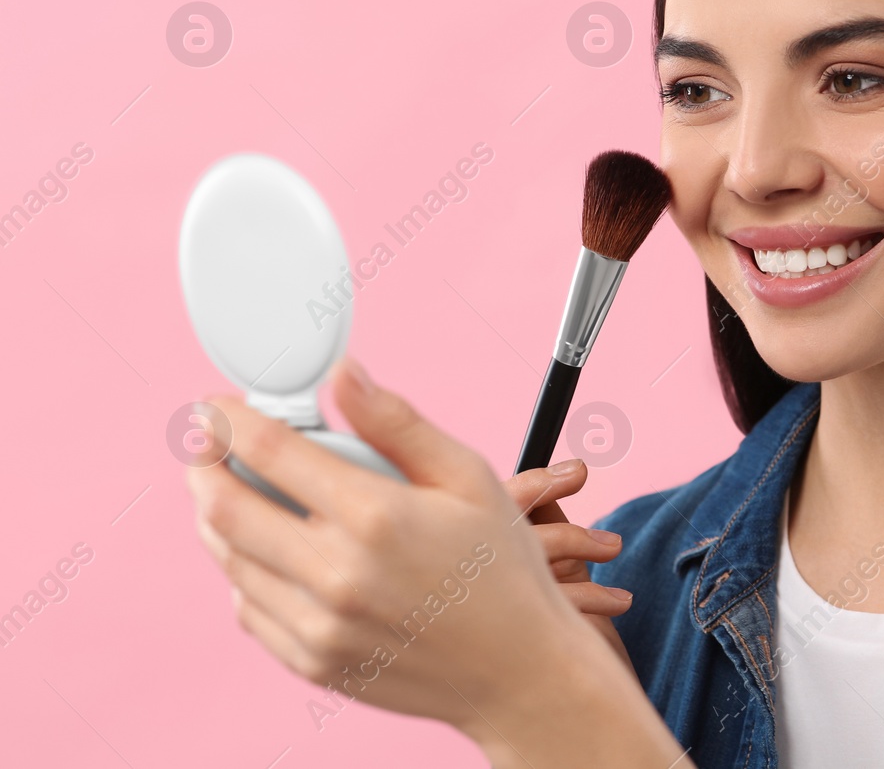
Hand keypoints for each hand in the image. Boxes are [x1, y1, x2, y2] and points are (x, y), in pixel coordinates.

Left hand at [185, 356, 686, 766]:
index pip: (269, 451)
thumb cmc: (502, 568)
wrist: (518, 669)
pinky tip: (273, 553)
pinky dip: (246, 571)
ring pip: (229, 559)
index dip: (230, 419)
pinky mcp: (312, 662)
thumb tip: (343, 374)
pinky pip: (249, 608)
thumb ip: (397, 422)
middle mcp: (337, 573)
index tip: (217, 406)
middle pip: (224, 506)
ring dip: (218, 516)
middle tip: (208, 447)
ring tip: (238, 493)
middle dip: (204, 465)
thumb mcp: (468, 476)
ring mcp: (318, 624)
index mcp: (375, 516)